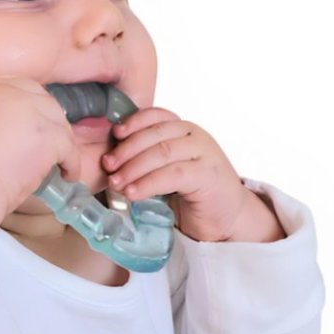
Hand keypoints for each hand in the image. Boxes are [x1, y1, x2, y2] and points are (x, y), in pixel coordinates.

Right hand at [0, 77, 80, 219]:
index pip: (19, 88)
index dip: (29, 110)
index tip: (30, 129)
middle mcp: (11, 90)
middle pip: (44, 101)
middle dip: (49, 123)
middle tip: (48, 146)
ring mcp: (34, 110)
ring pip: (60, 123)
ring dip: (61, 144)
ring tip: (59, 164)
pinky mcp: (50, 134)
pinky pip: (70, 147)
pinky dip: (71, 163)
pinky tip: (66, 176)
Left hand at [101, 107, 283, 242]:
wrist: (225, 218)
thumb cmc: (190, 194)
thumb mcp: (165, 168)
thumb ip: (146, 158)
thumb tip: (109, 158)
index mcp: (183, 128)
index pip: (156, 115)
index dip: (133, 122)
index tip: (114, 135)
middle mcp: (195, 135)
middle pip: (155, 134)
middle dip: (127, 150)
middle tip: (108, 166)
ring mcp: (205, 152)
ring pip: (162, 153)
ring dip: (134, 168)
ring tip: (116, 183)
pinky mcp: (208, 174)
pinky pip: (173, 174)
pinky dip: (149, 183)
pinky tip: (133, 193)